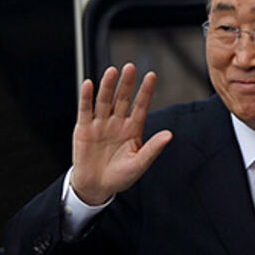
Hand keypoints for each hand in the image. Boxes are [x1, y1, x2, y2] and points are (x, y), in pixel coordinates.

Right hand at [70, 63, 172, 205]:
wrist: (97, 187)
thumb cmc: (121, 176)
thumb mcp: (139, 163)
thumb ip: (153, 148)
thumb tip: (169, 135)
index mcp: (133, 129)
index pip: (140, 106)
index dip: (145, 91)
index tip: (151, 75)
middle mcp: (117, 123)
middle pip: (122, 99)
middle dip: (126, 84)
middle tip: (130, 67)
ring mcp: (100, 124)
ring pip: (104, 101)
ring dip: (108, 86)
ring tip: (112, 71)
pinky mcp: (84, 128)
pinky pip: (85, 110)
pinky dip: (86, 97)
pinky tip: (88, 84)